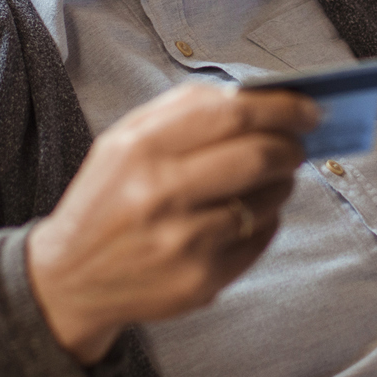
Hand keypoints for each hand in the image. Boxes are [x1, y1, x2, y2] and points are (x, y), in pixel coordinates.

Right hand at [26, 83, 316, 364]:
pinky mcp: (200, 281)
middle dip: (290, 147)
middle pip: (258, 156)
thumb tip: (254, 96)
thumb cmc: (105, 200)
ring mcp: (183, 242)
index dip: (282, 108)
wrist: (68, 279)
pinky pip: (258, 240)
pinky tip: (244, 216)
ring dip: (280, 185)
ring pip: (266, 201)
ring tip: (268, 180)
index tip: (308, 108)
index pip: (232, 114)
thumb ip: (181, 112)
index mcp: (140, 148)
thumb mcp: (122, 142)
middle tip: (297, 145)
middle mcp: (161, 193)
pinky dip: (264, 222)